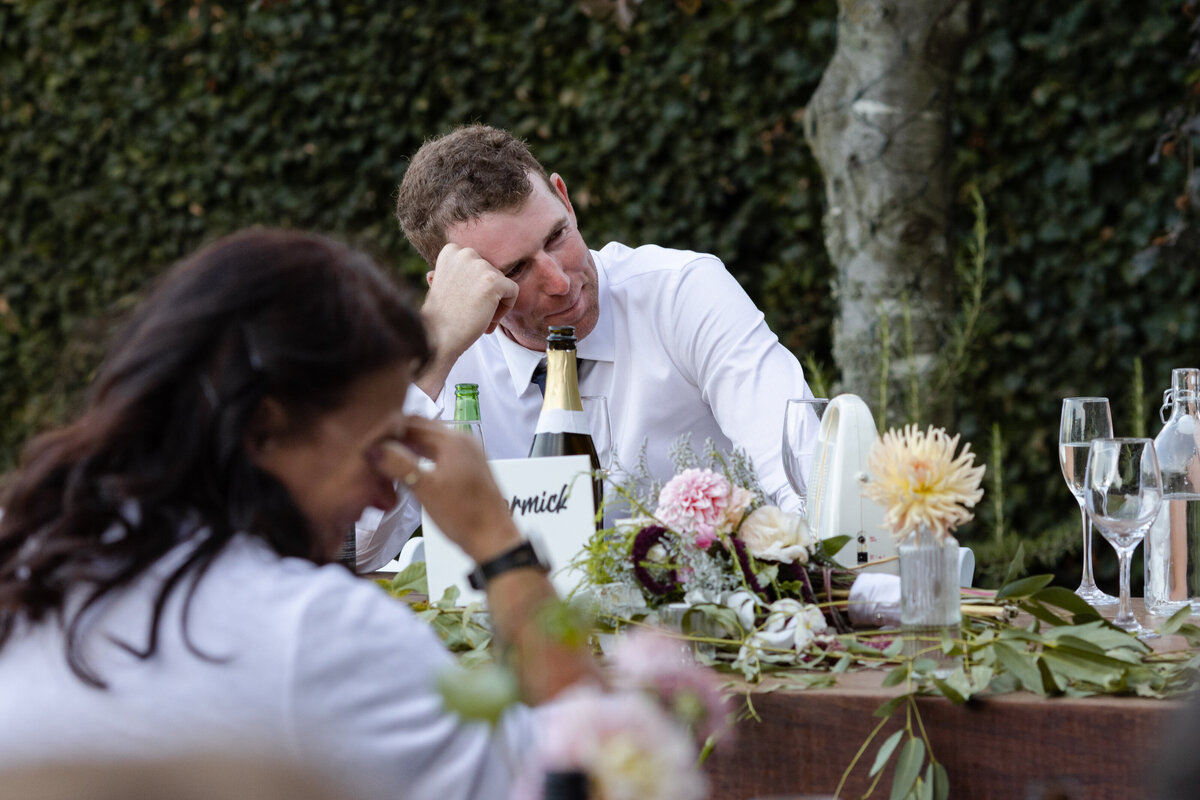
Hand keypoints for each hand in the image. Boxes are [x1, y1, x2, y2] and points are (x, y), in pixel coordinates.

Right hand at [369, 415, 519, 562]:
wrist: (494, 539)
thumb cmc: (462, 515)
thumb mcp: (425, 489)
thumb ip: (399, 465)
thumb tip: (373, 448)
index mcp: (452, 440)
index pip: (412, 424)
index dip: (387, 430)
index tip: (365, 439)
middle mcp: (463, 440)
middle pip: (423, 429)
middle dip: (397, 436)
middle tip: (372, 447)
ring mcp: (469, 453)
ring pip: (432, 441)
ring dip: (410, 446)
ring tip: (386, 457)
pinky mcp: (471, 467)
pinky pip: (441, 452)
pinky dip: (423, 455)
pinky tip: (411, 467)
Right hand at [422, 243, 517, 356]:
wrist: (438, 337)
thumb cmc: (441, 315)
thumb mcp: (442, 285)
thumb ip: (453, 273)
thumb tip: (438, 273)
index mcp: (452, 251)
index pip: (480, 265)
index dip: (475, 286)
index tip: (465, 301)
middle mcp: (465, 253)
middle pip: (493, 273)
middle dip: (487, 294)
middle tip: (473, 312)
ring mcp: (479, 265)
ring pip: (503, 283)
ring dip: (495, 303)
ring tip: (478, 317)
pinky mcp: (493, 280)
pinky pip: (513, 291)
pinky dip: (506, 308)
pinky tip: (488, 318)